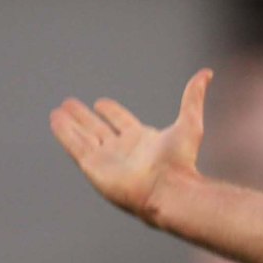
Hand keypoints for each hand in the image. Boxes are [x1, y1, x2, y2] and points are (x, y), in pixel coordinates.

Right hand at [49, 69, 212, 222]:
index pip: (121, 122)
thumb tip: (207, 73)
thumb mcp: (189, 122)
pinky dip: (65, 133)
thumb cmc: (181, 161)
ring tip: (57, 111)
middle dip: (84, 117)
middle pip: (98, 129)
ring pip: (84, 137)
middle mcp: (123, 150)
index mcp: (143, 141)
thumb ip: (193, 97)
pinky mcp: (94, 167)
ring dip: (70, 124)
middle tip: (69, 104)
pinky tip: (55, 120)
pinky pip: (75, 146)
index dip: (111, 112)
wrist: (169, 189)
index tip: (100, 103)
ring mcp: (107, 159)